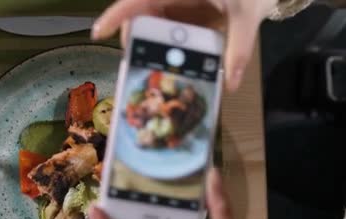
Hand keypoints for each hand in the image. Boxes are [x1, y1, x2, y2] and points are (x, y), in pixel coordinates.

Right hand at [90, 0, 274, 91]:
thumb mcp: (247, 14)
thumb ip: (239, 48)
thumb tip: (231, 84)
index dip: (117, 14)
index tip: (98, 32)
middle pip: (141, 13)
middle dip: (137, 38)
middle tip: (140, 65)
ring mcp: (178, 4)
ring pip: (153, 24)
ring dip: (153, 46)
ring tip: (155, 69)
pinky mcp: (186, 13)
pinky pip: (170, 30)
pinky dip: (169, 47)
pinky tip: (174, 64)